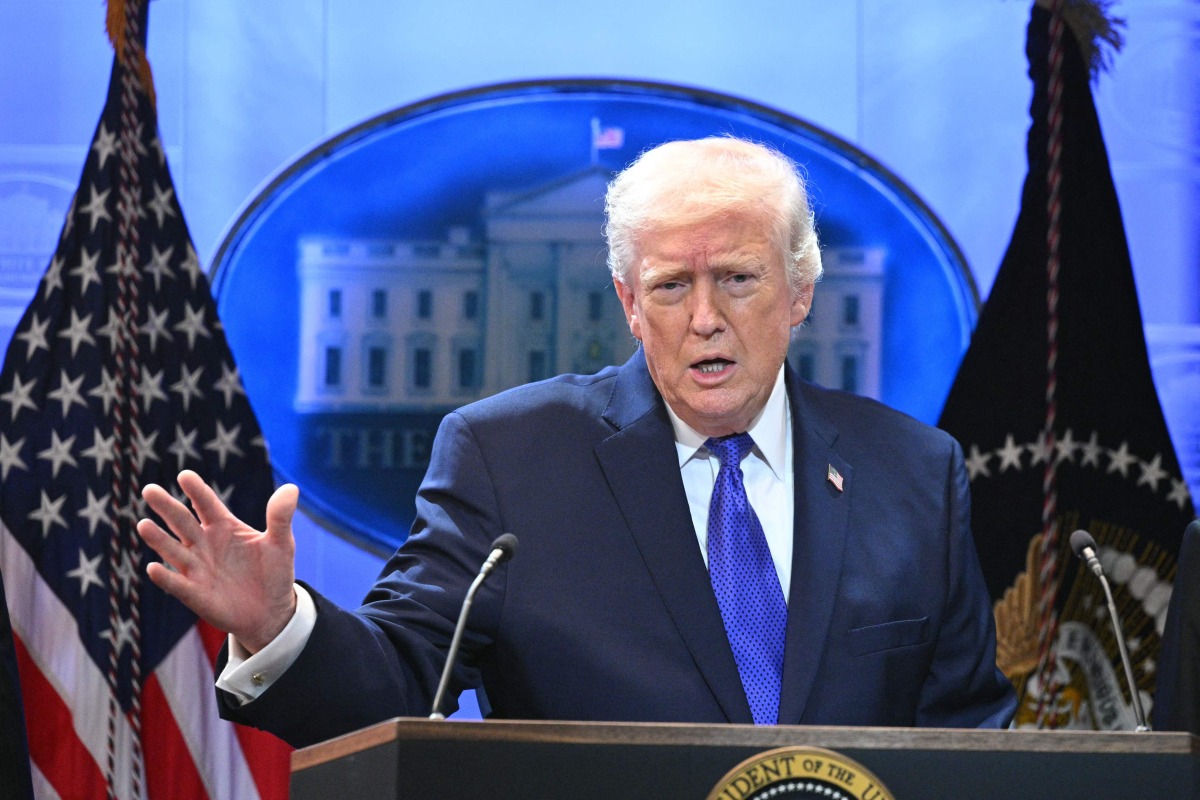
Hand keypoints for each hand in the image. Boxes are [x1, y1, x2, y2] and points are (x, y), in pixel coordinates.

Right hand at [137, 469, 299, 652]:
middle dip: (167, 506)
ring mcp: (197, 568)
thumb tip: (292, 489)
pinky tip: (153, 568)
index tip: (185, 476)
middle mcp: (205, 543)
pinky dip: (165, 577)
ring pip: (173, 550)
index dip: (197, 491)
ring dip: (158, 539)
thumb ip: (281, 517)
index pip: (207, 504)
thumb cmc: (274, 572)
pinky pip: (177, 584)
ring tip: (144, 525)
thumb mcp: (282, 543)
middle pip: (182, 521)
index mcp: (224, 526)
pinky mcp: (194, 594)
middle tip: (149, 489)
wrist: (271, 611)